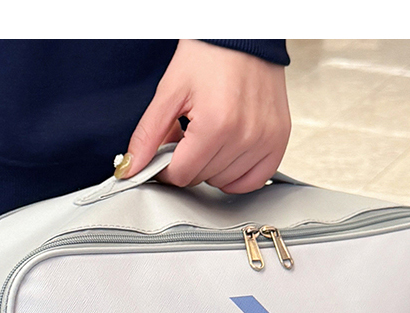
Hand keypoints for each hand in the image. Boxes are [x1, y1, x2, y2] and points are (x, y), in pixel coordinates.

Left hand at [114, 40, 290, 193]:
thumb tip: (131, 168)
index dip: (166, 166)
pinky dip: (238, 175)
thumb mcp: (170, 91)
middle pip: (202, 179)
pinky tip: (228, 154)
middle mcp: (244, 135)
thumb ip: (148, 135)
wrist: (243, 33)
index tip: (167, 149)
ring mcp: (264, 140)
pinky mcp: (277, 140)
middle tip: (188, 133)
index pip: (181, 175)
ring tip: (209, 135)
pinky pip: (255, 180)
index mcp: (216, 124)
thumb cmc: (210, 54)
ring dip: (212, 166)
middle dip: (188, 161)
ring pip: (224, 182)